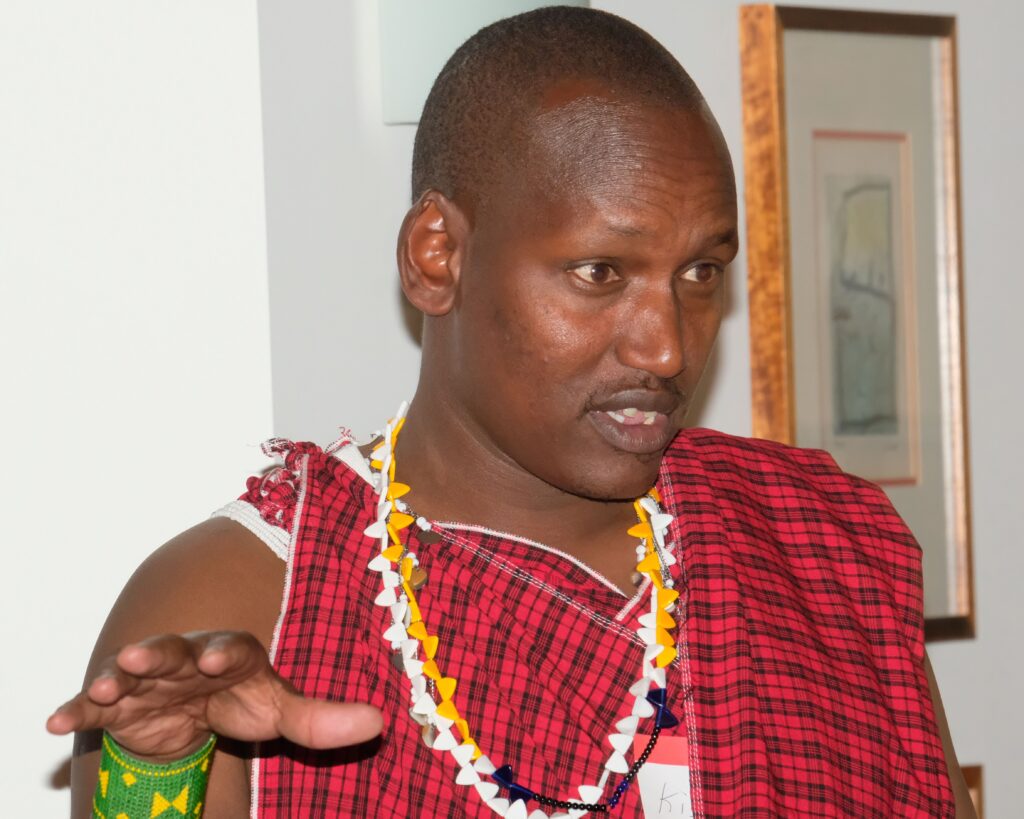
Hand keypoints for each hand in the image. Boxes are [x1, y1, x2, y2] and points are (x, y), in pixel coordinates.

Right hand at [46, 630, 382, 760]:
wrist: (194, 708)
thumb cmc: (242, 700)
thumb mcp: (279, 712)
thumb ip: (321, 719)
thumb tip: (379, 723)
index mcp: (230, 654)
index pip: (229, 648)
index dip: (222, 652)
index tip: (215, 659)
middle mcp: (186, 657)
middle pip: (172, 649)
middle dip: (157, 651)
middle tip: (139, 654)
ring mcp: (149, 677)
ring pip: (130, 670)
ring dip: (115, 675)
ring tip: (104, 683)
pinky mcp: (119, 703)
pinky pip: (94, 704)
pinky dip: (77, 708)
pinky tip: (55, 720)